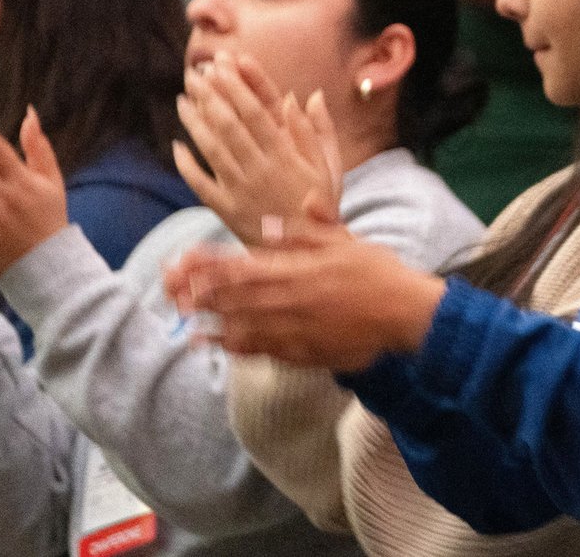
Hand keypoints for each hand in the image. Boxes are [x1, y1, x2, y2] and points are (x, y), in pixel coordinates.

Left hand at [167, 218, 443, 370]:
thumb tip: (273, 226)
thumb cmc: (378, 273)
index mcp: (298, 268)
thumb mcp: (345, 240)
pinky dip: (241, 349)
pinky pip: (266, 351)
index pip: (244, 265)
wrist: (406, 315)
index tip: (184, 262)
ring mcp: (296, 329)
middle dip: (201, 295)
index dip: (210, 264)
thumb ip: (308, 232)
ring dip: (213, 325)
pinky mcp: (306, 352)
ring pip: (245, 327)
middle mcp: (290, 299)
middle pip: (236, 298)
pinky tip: (223, 348)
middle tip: (172, 294)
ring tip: (187, 326)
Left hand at [173, 52, 342, 244]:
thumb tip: (306, 95)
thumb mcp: (329, 168)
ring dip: (194, 123)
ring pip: (212, 151)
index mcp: (286, 156)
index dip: (237, 87)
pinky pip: (201, 186)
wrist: (306, 257)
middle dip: (210, 97)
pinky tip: (177, 146)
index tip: (222, 66)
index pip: (256, 113)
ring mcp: (242, 192)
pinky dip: (187, 166)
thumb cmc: (320, 208)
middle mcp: (261, 171)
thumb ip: (317, 132)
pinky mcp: (228, 212)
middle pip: (229, 126)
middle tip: (194, 75)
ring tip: (181, 101)